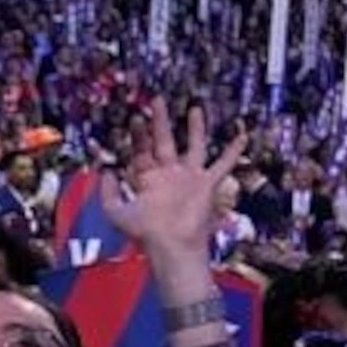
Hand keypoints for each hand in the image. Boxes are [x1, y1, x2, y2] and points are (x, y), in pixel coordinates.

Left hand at [103, 105, 247, 270]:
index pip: (142, 150)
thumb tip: (103, 169)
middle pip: (164, 141)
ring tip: (195, 108)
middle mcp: (169, 175)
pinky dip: (233, 150)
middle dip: (160, 121)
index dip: (138, 134)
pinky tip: (242, 135)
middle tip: (157, 100)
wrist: (172, 246)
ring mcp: (189, 178)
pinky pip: (223, 163)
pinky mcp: (206, 184)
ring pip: (193, 146)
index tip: (134, 116)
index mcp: (148, 179)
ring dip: (195, 128)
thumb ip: (107, 191)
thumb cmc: (145, 233)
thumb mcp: (116, 212)